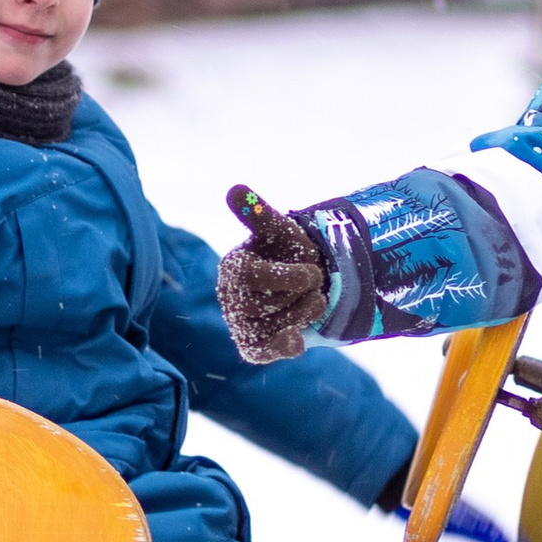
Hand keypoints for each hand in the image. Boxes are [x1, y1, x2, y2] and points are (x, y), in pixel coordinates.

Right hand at [217, 184, 329, 363]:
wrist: (308, 280)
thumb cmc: (288, 251)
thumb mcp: (280, 229)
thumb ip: (258, 212)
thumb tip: (235, 189)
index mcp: (232, 267)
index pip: (251, 277)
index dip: (288, 277)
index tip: (312, 271)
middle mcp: (229, 298)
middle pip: (262, 305)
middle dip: (298, 295)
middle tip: (312, 284)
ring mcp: (239, 323)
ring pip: (269, 328)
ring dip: (302, 314)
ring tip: (312, 300)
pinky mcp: (253, 346)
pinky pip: (261, 352)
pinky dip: (282, 347)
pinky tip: (297, 340)